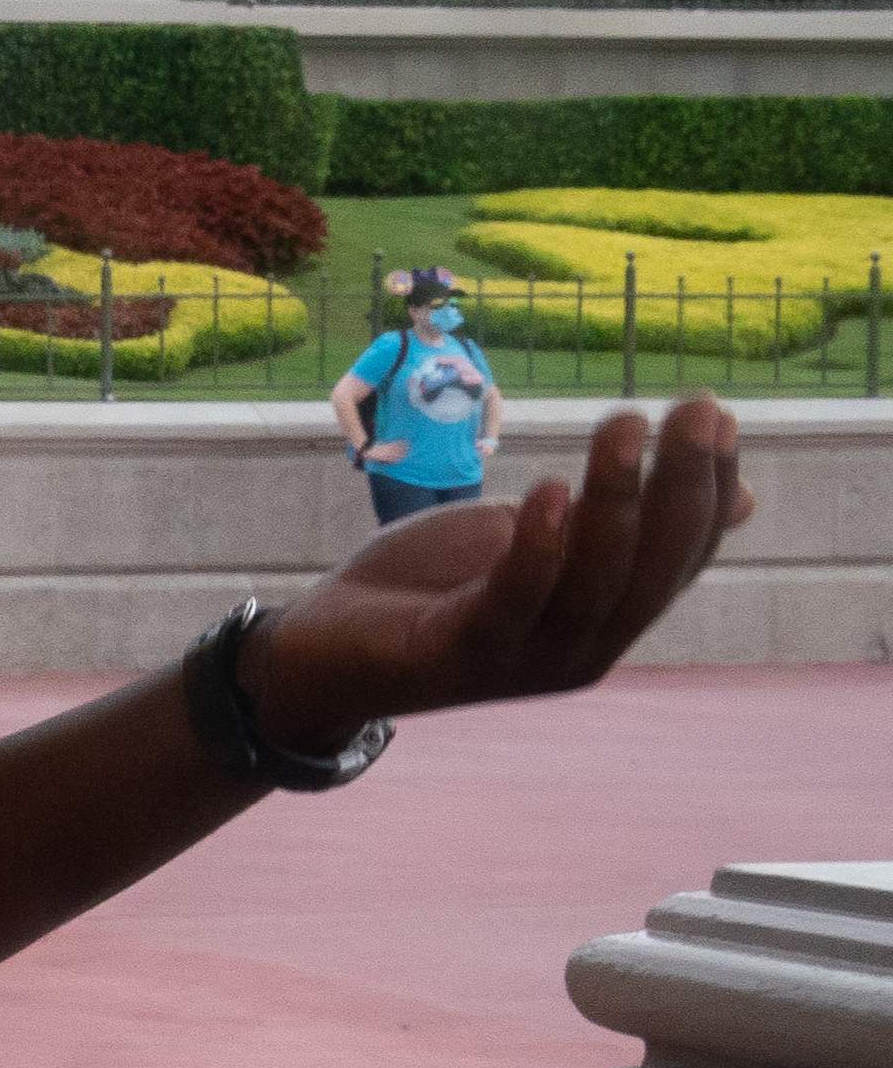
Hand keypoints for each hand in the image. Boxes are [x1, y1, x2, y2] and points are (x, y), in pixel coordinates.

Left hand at [253, 399, 750, 753]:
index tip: (717, 414)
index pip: (682, 555)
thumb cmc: (434, 590)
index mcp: (606, 617)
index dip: (708, 487)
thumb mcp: (537, 540)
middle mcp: (582, 648)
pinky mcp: (459, 656)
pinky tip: (552, 490)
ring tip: (625, 425)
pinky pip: (511, 602)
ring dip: (614, 500)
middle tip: (697, 407)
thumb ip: (613, 520)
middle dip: (681, 485)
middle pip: (652, 568)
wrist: (322, 654)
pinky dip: (537, 548)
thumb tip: (744, 498)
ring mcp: (523, 660)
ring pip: (591, 582)